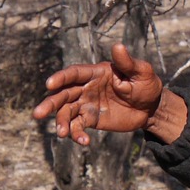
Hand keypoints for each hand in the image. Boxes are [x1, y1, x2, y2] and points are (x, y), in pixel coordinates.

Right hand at [31, 43, 165, 144]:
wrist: (151, 108)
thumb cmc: (147, 85)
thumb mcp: (141, 72)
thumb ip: (127, 62)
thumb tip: (118, 46)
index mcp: (96, 73)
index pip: (74, 73)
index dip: (61, 78)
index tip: (49, 84)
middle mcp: (86, 88)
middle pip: (63, 94)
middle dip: (50, 104)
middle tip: (37, 114)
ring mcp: (87, 104)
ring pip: (66, 113)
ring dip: (61, 123)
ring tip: (62, 134)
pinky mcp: (91, 119)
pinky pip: (78, 127)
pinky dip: (77, 135)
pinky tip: (84, 142)